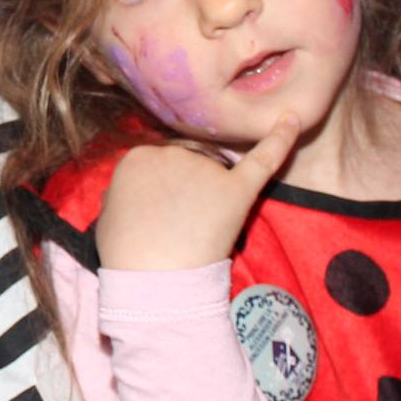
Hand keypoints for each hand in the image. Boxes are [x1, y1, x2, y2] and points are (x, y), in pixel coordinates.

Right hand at [93, 114, 300, 270]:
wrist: (152, 279)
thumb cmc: (124, 254)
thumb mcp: (108, 216)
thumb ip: (125, 194)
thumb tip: (139, 193)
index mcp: (137, 158)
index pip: (158, 165)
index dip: (161, 191)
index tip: (158, 217)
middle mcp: (172, 154)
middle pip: (188, 164)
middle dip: (186, 192)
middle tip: (177, 230)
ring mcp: (205, 169)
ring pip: (215, 175)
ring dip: (210, 198)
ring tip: (196, 234)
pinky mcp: (236, 187)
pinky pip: (264, 159)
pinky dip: (280, 139)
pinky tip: (292, 120)